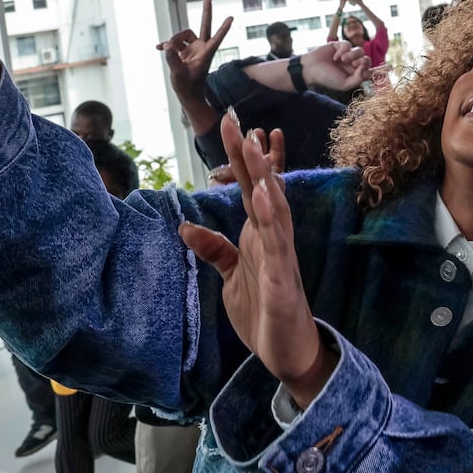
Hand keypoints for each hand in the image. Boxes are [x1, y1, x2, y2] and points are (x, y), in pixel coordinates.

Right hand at [156, 0, 231, 102]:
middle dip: (206, 11)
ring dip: (174, 40)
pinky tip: (159, 48)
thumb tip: (168, 46)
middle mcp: (201, 48)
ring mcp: (193, 49)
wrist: (186, 95)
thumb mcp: (179, 74)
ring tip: (166, 49)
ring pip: (183, 35)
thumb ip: (173, 59)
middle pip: (204, 26)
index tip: (231, 18)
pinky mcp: (184, 52)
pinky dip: (167, 45)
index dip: (223, 28)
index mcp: (206, 54)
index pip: (216, 38)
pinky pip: (175, 44)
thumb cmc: (187, 87)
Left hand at [180, 124, 334, 408]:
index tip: (235, 127)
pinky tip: (263, 196)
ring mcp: (280, 255)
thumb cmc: (264, 310)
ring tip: (252, 146)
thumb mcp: (232, 274)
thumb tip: (185, 225)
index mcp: (260, 234)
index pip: (251, 188)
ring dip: (263, 176)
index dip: (242, 159)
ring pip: (273, 208)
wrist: (287, 350)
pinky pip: (276, 243)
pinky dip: (270, 218)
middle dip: (250, 156)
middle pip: (262, 188)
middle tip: (238, 122)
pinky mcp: (282, 278)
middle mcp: (273, 237)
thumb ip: (215, 248)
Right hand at [300, 40, 370, 92]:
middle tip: (353, 64)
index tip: (360, 71)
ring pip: (360, 50)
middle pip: (367, 59)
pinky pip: (348, 44)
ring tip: (343, 59)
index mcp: (355, 74)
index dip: (368, 70)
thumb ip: (357, 80)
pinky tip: (335, 57)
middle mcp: (352, 64)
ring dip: (353, 55)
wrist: (311, 69)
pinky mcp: (340, 45)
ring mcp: (347, 54)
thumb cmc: (326, 78)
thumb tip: (365, 69)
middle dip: (363, 61)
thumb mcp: (343, 84)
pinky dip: (343, 50)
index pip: (369, 70)